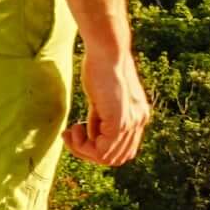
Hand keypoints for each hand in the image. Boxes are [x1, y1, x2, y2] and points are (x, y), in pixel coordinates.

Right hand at [67, 45, 149, 167]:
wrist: (107, 51)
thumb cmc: (101, 68)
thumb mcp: (103, 98)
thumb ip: (102, 118)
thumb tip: (92, 137)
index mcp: (139, 115)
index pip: (122, 149)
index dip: (98, 148)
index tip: (77, 134)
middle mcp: (139, 121)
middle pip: (116, 158)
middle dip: (89, 153)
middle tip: (70, 136)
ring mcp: (132, 123)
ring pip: (107, 158)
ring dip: (83, 150)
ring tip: (71, 132)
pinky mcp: (120, 122)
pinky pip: (102, 151)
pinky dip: (83, 146)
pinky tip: (74, 129)